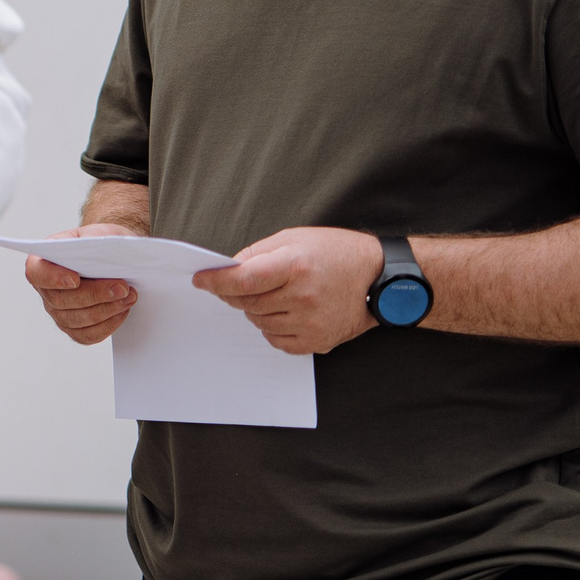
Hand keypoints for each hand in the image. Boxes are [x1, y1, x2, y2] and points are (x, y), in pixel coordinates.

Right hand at [25, 222, 142, 344]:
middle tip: (122, 287)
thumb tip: (99, 250)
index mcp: (43, 261)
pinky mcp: (74, 328)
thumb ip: (93, 239)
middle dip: (95, 295)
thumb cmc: (101, 244)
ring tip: (128, 297)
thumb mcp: (98, 232)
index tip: (75, 278)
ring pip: (76, 320)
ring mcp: (58, 311)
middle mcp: (46, 289)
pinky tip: (121, 310)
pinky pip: (87, 335)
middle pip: (61, 300)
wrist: (113, 257)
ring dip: (106, 310)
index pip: (37, 272)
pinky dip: (108, 325)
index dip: (53, 278)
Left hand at [192, 226, 383, 354]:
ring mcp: (311, 322)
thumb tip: (227, 270)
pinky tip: (287, 312)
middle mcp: (303, 296)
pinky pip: (276, 341)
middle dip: (235, 294)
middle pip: (247, 303)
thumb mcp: (293, 239)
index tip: (201, 280)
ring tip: (277, 294)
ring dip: (256, 310)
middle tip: (240, 285)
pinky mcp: (318, 341)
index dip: (216, 281)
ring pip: (259, 322)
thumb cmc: (334, 252)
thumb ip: (257, 254)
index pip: (243, 280)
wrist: (377, 276)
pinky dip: (272, 328)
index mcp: (295, 265)